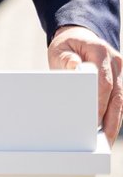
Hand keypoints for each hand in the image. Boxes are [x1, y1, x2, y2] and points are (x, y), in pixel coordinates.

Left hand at [48, 24, 122, 143]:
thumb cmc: (67, 46)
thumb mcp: (61, 48)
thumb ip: (67, 59)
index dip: (99, 102)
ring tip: (105, 139)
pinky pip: (118, 100)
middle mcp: (115, 62)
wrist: (78, 38)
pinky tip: (108, 129)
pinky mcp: (120, 81)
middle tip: (102, 137)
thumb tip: (77, 67)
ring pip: (120, 100)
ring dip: (114, 120)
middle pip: (116, 94)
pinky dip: (113, 115)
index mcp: (100, 51)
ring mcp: (120, 72)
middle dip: (110, 117)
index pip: (103, 81)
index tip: (93, 118)